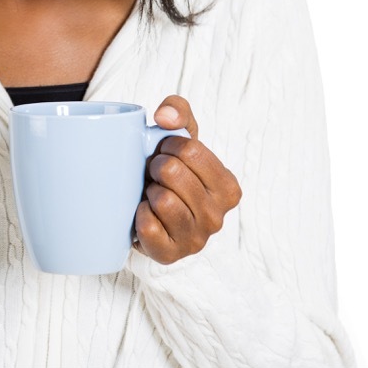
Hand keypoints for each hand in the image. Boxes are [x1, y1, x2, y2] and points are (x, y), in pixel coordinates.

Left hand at [134, 94, 241, 263]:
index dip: (169, 145)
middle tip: (155, 174)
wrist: (151, 213)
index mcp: (228, 188)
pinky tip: (145, 214)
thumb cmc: (171, 172)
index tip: (165, 152)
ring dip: (149, 191)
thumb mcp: (180, 138)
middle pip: (173, 172)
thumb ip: (178, 111)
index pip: (191, 150)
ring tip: (152, 193)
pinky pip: (147, 227)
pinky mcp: (170, 255)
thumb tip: (164, 118)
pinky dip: (139, 215)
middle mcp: (217, 217)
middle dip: (156, 166)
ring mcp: (195, 240)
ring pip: (162, 200)